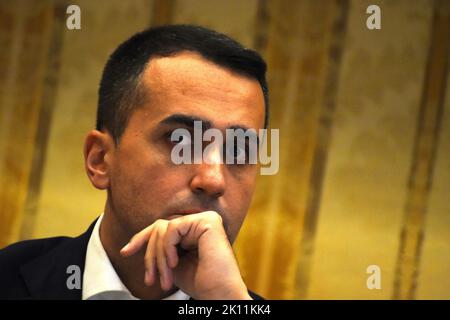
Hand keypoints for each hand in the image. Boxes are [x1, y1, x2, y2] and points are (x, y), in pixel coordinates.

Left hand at [120, 211, 251, 299]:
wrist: (218, 294)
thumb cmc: (199, 282)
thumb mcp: (172, 262)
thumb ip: (161, 247)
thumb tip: (139, 239)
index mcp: (194, 229)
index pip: (162, 227)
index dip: (141, 238)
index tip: (125, 252)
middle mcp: (201, 220)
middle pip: (160, 227)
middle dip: (149, 254)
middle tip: (150, 279)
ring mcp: (205, 218)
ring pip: (164, 228)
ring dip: (158, 257)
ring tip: (164, 279)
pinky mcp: (208, 220)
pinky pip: (172, 228)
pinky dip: (167, 248)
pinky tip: (174, 263)